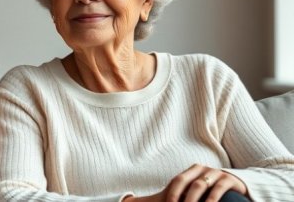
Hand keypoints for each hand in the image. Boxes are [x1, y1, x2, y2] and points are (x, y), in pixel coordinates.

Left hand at [123, 164, 247, 201]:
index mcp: (190, 171)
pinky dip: (212, 200)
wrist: (236, 186)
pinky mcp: (229, 180)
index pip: (176, 182)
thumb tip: (131, 201)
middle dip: (182, 198)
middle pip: (187, 183)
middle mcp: (202, 169)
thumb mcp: (191, 192)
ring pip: (201, 185)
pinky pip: (218, 189)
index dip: (171, 195)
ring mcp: (216, 173)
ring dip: (195, 200)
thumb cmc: (208, 192)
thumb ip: (170, 196)